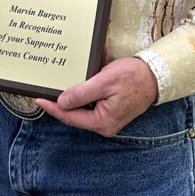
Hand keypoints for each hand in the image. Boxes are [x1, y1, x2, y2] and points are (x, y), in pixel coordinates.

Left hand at [36, 57, 157, 136]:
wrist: (155, 76)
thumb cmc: (132, 78)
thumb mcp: (104, 82)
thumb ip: (82, 93)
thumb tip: (62, 102)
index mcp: (102, 122)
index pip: (70, 117)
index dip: (52, 108)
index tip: (38, 99)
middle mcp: (104, 123)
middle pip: (74, 113)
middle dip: (61, 100)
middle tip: (45, 89)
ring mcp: (108, 116)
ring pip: (83, 105)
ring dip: (75, 91)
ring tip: (61, 80)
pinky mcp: (110, 107)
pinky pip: (92, 98)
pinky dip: (87, 86)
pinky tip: (85, 72)